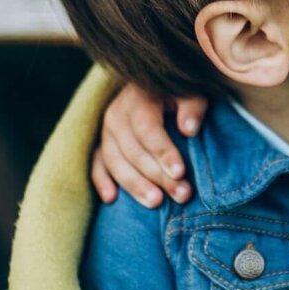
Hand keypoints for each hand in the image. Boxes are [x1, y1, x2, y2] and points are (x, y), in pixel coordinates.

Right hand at [91, 84, 207, 206]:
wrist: (150, 87)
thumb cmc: (176, 93)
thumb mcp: (189, 93)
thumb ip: (192, 107)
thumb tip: (189, 129)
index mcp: (138, 100)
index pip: (148, 130)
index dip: (163, 152)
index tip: (180, 172)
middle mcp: (116, 116)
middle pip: (133, 151)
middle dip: (158, 176)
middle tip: (182, 195)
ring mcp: (106, 132)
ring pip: (115, 162)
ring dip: (134, 185)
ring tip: (156, 202)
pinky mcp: (101, 144)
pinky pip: (96, 165)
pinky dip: (101, 182)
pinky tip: (111, 199)